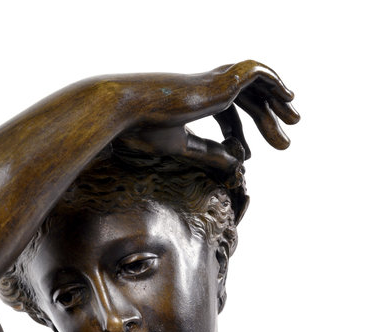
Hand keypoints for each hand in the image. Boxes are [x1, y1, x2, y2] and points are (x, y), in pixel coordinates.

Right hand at [115, 61, 299, 173]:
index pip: (227, 112)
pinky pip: (258, 73)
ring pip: (257, 88)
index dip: (239, 134)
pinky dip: (274, 81)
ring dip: (277, 104)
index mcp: (195, 101)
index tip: (247, 155)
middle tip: (284, 143)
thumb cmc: (144, 128)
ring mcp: (216, 80)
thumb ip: (208, 152)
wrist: (131, 110)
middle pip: (247, 101)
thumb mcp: (181, 146)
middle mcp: (208, 87)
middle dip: (266, 120)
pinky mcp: (222, 79)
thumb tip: (236, 163)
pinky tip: (289, 96)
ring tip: (294, 121)